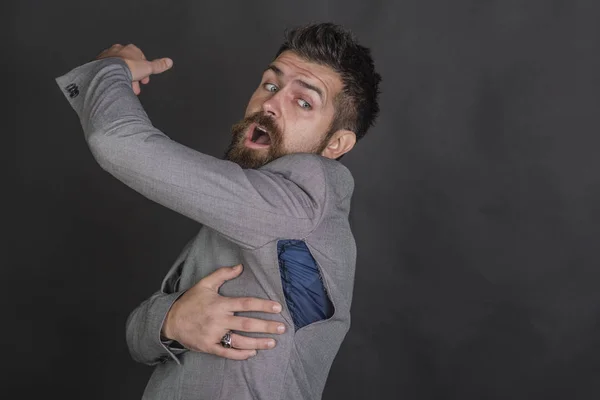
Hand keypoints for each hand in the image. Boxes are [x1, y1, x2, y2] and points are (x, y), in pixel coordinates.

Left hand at [95, 43, 172, 95]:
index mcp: (131, 49)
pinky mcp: (98, 63)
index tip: (144, 79)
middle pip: (128, 64)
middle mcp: (118, 50)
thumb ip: (158, 65)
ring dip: (123, 78)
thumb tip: (169, 62)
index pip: (140, 58)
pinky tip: (114, 85)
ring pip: (118, 68)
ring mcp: (107, 56)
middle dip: (133, 76)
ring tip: (125, 89)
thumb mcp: (148, 68)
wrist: (108, 72)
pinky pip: (108, 71)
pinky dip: (112, 78)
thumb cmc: (126, 68)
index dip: (143, 70)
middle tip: (135, 87)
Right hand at [161, 264, 285, 359]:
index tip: (277, 307)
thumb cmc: (190, 301)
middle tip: (282, 328)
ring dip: (258, 343)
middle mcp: (218, 320)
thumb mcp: (205, 283)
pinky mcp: (208, 347)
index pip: (246, 304)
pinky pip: (227, 353)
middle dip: (266, 326)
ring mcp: (213, 335)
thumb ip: (223, 274)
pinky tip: (253, 352)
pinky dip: (240, 354)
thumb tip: (240, 267)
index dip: (263, 306)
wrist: (170, 320)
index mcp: (220, 304)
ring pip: (240, 341)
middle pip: (247, 324)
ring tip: (273, 343)